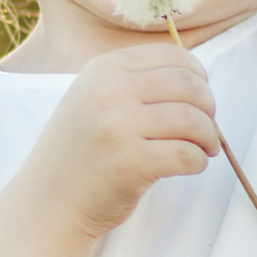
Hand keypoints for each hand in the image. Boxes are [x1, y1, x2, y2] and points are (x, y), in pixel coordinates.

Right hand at [21, 44, 220, 240]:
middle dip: (209, 109)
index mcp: (103, 69)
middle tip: (207, 130)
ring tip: (204, 150)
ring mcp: (118, 126)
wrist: (47, 201)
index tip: (200, 100)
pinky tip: (191, 166)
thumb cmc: (81, 153)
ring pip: (193, 120)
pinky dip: (199, 162)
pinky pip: (186, 155)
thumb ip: (135, 82)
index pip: (173, 55)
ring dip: (209, 138)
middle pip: (189, 85)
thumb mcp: (94, 99)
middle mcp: (109, 91)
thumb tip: (198, 79)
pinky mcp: (130, 163)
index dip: (199, 77)